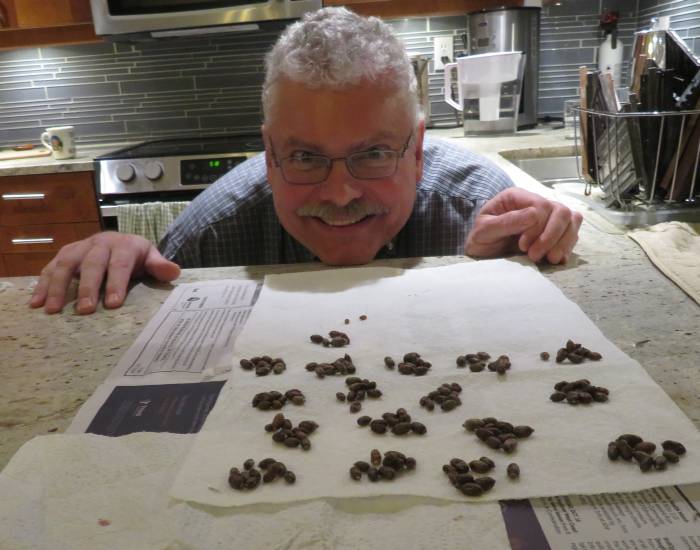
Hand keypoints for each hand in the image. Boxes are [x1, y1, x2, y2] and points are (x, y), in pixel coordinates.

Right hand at [29, 231, 180, 314]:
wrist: (121, 241)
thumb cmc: (138, 256)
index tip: (113, 304)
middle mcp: (99, 244)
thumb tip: (173, 272)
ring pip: (66, 264)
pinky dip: (42, 284)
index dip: (117, 283)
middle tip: (85, 311)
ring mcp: (80, 248)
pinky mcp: (65, 255)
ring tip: (53, 310)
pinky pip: (50, 268)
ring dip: (58, 286)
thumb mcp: (151, 258)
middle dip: (88, 287)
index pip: (121, 264)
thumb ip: (160, 266)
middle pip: (92, 264)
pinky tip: (36, 303)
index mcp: (124, 245)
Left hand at [465, 188, 582, 263]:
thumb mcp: (484, 231)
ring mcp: (548, 217)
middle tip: (534, 255)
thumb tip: (534, 215)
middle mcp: (535, 203)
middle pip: (561, 211)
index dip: (537, 227)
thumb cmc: (481, 239)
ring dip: (563, 242)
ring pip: (572, 220)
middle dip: (551, 236)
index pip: (540, 205)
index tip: (522, 246)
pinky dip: (567, 247)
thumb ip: (505, 222)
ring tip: (549, 259)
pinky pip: (572, 234)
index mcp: (517, 197)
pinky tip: (555, 259)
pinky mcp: (555, 233)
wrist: (482, 253)